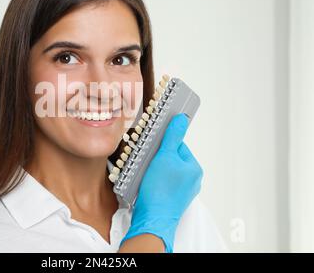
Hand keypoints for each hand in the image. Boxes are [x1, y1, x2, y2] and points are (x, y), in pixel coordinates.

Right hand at [121, 113, 202, 252]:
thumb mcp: (165, 156)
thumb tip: (181, 119)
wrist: (152, 219)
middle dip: (156, 156)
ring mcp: (181, 191)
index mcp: (193, 168)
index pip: (179, 145)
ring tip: (144, 172)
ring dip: (152, 168)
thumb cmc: (160, 191)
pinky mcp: (170, 199)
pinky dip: (152, 180)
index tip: (153, 143)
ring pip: (164, 170)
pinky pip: (161, 183)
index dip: (163, 143)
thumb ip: (173, 136)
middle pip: (171, 158)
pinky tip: (145, 182)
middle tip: (146, 159)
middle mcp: (190, 180)